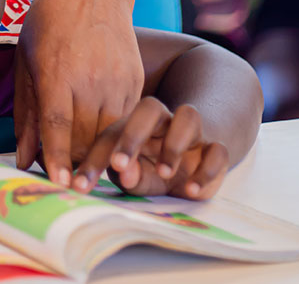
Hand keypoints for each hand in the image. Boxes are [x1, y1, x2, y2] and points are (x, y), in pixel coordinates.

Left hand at [14, 0, 142, 186]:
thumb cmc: (49, 22)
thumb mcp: (26, 63)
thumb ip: (26, 113)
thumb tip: (23, 158)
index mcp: (58, 73)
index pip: (58, 127)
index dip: (58, 159)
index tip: (59, 184)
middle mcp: (91, 79)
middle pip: (86, 138)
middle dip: (74, 162)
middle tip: (61, 175)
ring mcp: (118, 80)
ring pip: (110, 134)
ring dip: (95, 152)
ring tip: (79, 161)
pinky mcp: (136, 81)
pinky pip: (125, 120)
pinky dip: (112, 134)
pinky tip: (99, 136)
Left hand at [72, 97, 228, 199]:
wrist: (197, 162)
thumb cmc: (153, 168)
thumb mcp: (136, 175)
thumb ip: (128, 175)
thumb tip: (124, 173)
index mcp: (135, 125)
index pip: (112, 132)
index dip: (96, 157)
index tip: (80, 185)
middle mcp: (164, 122)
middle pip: (150, 107)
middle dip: (133, 135)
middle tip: (119, 164)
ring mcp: (193, 132)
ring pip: (188, 117)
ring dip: (174, 144)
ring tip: (164, 173)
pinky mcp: (216, 149)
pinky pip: (218, 150)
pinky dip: (206, 170)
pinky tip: (191, 190)